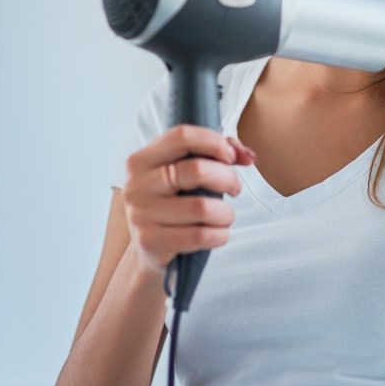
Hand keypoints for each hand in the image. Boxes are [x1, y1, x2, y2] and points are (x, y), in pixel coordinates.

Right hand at [122, 126, 255, 278]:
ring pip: (201, 208)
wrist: (148, 248)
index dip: (213, 143)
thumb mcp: (184, 173)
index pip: (182, 136)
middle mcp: (137, 185)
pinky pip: (198, 236)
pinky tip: (219, 234)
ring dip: (225, 213)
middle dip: (227, 178)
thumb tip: (247, 156)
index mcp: (142, 160)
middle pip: (196, 170)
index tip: (230, 157)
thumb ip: (216, 154)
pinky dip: (219, 235)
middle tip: (235, 188)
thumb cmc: (172, 204)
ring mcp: (141, 214)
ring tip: (226, 216)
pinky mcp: (150, 241)